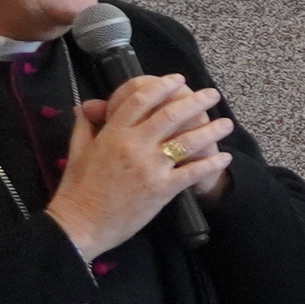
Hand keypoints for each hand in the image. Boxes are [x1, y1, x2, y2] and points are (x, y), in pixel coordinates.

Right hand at [48, 75, 231, 260]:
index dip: (161, 86)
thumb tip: (84, 106)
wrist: (80, 224)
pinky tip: (225, 157)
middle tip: (212, 94)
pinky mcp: (161, 189)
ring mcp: (150, 166)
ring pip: (187, 141)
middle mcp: (134, 145)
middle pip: (170, 115)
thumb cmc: (77, 188)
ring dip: (211, 130)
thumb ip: (85, 126)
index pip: (140, 100)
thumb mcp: (77, 151)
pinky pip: (192, 172)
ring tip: (227, 123)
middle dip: (195, 101)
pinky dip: (211, 164)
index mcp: (113, 133)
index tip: (178, 80)